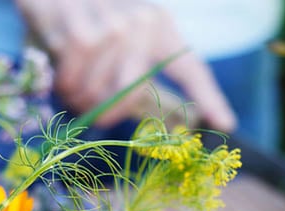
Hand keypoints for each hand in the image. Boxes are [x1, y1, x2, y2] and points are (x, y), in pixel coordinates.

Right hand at [15, 0, 235, 130]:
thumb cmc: (86, 13)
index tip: (225, 123)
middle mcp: (143, 24)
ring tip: (71, 83)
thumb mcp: (123, 35)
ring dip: (79, 97)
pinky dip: (63, 84)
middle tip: (92, 111)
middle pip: (133, 94)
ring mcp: (114, 28)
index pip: (191, 68)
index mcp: (160, 27)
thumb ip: (142, 76)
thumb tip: (174, 121)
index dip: (211, 98)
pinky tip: (59, 69)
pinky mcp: (81, 34)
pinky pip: (74, 83)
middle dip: (108, 111)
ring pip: (99, 92)